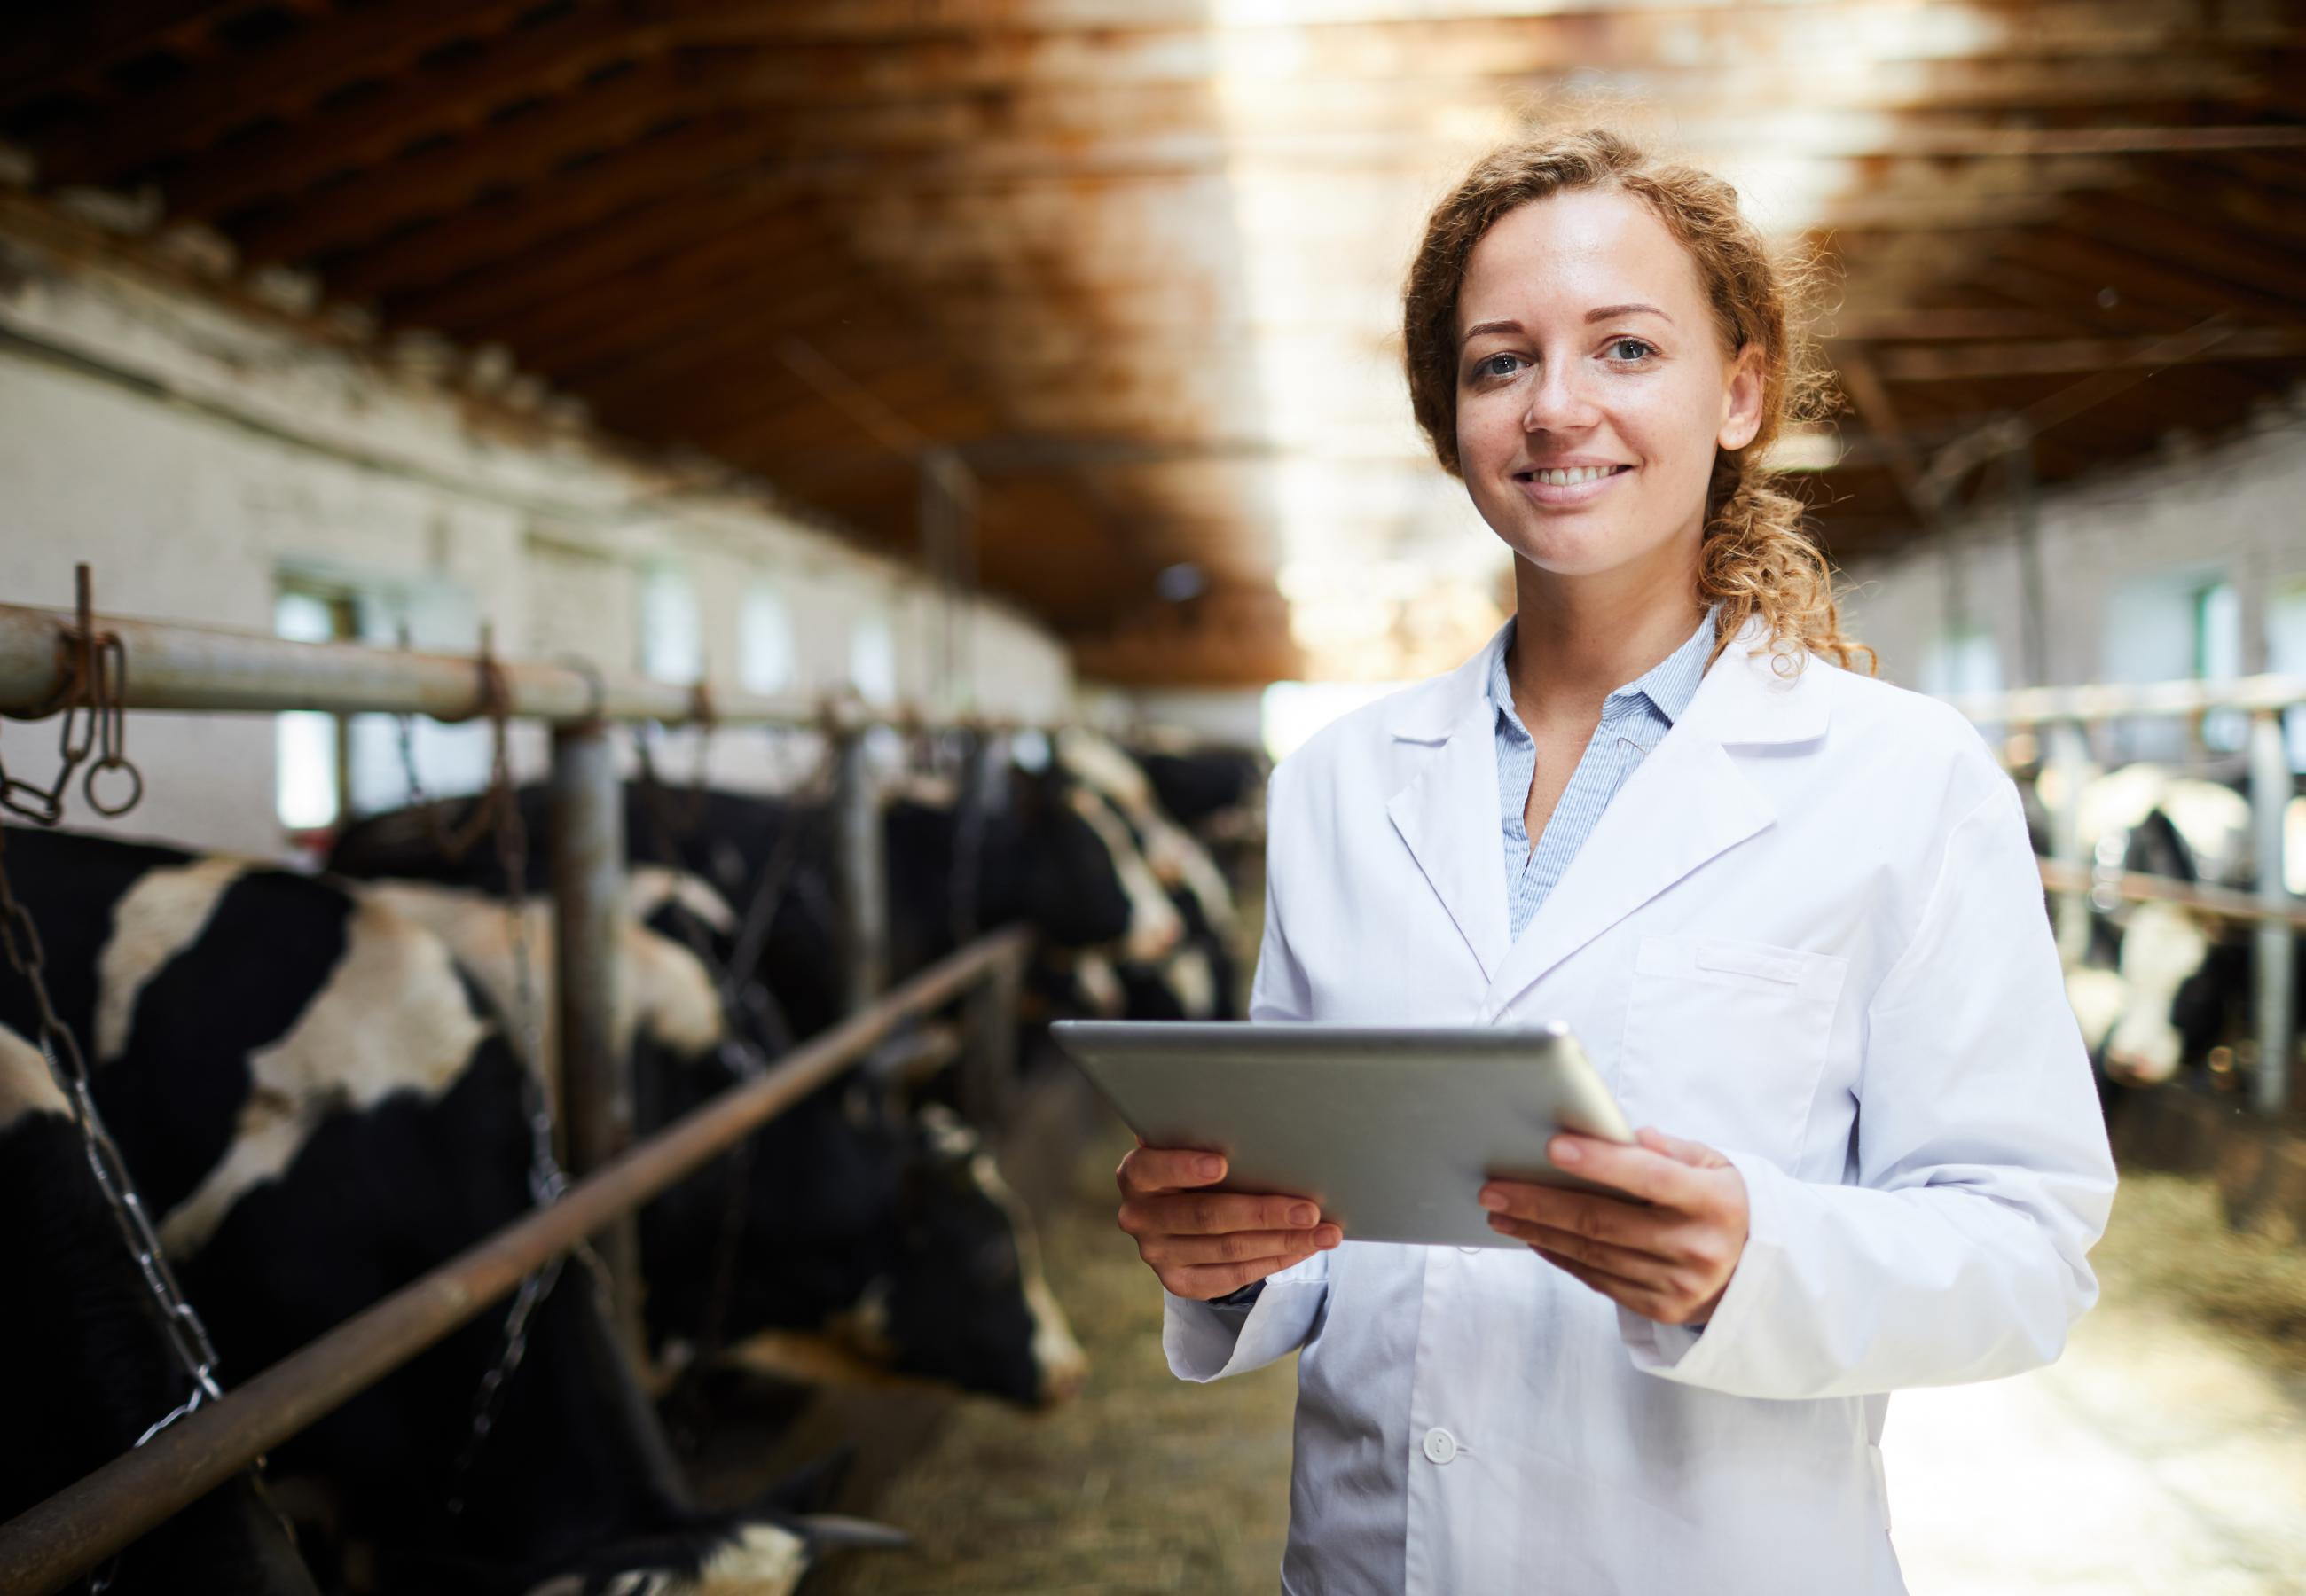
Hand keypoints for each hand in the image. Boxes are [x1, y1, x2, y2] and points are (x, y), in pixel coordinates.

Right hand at [1117, 1142, 1342, 1300]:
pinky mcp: (1179, 1282)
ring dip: (1284, 1242)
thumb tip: (1262, 1128)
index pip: (1153, 1169)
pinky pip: (1234, 1275)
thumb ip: (1207, 1137)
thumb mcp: (1190, 1145)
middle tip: (1309, 1210)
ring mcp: (1157, 1255)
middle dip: (1264, 1214)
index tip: (1222, 1162)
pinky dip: (1275, 1261)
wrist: (1176, 1210)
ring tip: (1325, 1232)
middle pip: (1206, 1217)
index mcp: (1136, 1175)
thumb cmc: (1195, 1163)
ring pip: (1228, 1250)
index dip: (1184, 1167)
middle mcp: (1139, 1217)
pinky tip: (1305, 1248)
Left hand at [1479, 1127, 1747, 1325]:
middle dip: (1540, 1202)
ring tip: (1499, 1210)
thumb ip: (1670, 1149)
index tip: (1551, 1147)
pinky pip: (1598, 1279)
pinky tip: (1532, 1237)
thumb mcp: (1715, 1165)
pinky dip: (1559, 1257)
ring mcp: (1677, 1283)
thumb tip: (1624, 1136)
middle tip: (1493, 1187)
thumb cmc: (1722, 1204)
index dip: (1601, 1162)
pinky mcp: (1660, 1308)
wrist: (1758, 1272)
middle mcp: (1695, 1246)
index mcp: (1714, 1201)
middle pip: (1603, 1221)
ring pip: (1592, 1254)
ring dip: (1538, 1231)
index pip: (1650, 1177)